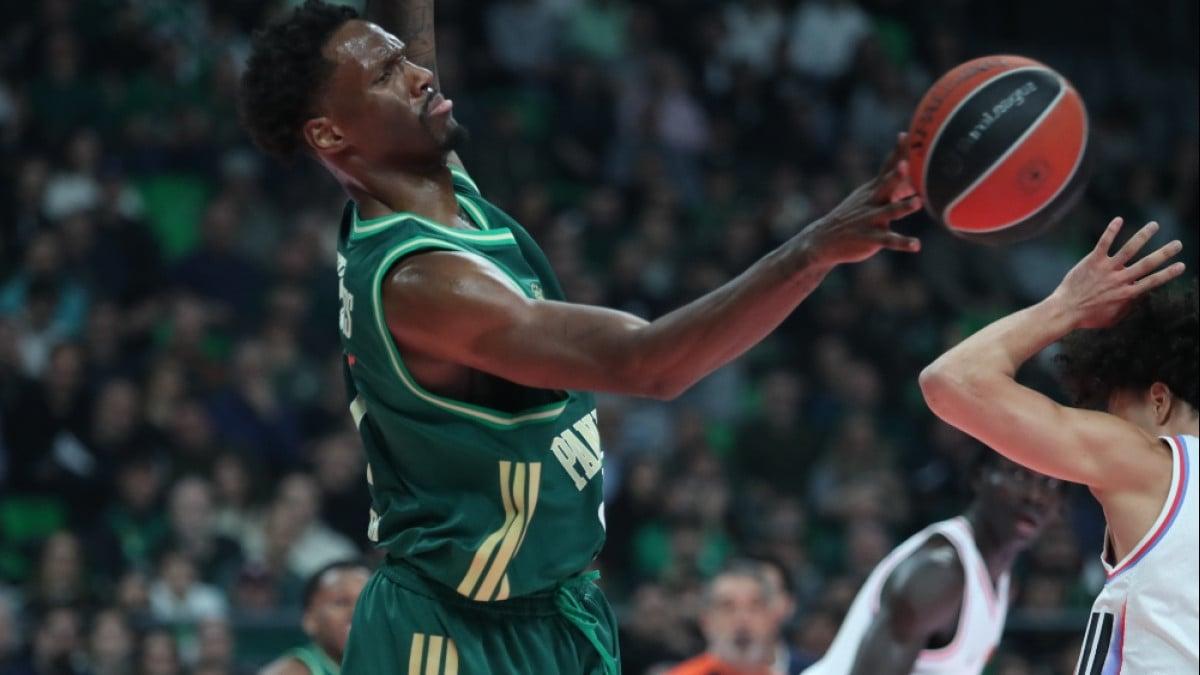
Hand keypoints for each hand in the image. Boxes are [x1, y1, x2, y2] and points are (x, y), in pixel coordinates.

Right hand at [795, 133, 922, 265]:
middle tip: (905, 164)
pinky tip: (916, 245)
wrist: (823, 239)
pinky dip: (903, 243)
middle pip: (885, 184)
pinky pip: (889, 240)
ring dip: (904, 206)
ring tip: (918, 202)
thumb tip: (908, 173)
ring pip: (890, 211)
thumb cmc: (851, 217)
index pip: (886, 167)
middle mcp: (872, 202)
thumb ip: (886, 186)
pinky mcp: (871, 238)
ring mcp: (871, 220)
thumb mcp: (865, 198)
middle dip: (896, 174)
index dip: (896, 152)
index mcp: (872, 190)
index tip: (905, 135)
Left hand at [1051, 217, 1185, 328]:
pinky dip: (1111, 231)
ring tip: (1155, 225)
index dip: (1168, 273)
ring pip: (1129, 249)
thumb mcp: (1113, 318)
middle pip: (1147, 264)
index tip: (1182, 265)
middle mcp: (1120, 280)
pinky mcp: (1092, 261)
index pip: (1153, 281)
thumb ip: (1129, 307)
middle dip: (1165, 253)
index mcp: (1127, 294)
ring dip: (1143, 236)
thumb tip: (1142, 296)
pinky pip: (1104, 243)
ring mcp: (1106, 269)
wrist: (1065, 310)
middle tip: (1178, 244)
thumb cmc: (1088, 317)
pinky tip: (1119, 219)